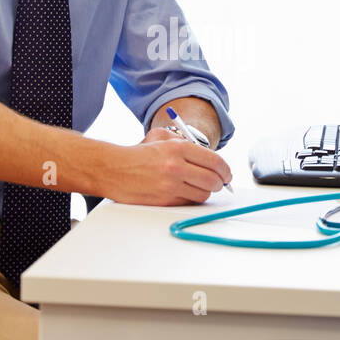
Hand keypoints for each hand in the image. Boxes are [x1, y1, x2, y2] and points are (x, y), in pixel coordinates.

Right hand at [111, 132, 231, 204]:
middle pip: (213, 180)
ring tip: (199, 186)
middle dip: (220, 183)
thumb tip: (209, 156)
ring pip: (203, 194)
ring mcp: (170, 185)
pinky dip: (191, 198)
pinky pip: (189, 202)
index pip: (215, 161)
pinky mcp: (164, 200)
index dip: (225, 169)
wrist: (113, 169)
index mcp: (178, 148)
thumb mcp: (160, 137)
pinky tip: (185, 191)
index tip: (226, 174)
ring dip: (206, 191)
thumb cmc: (138, 154)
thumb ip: (185, 141)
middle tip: (219, 182)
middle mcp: (176, 166)